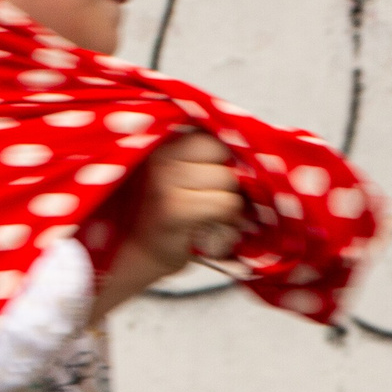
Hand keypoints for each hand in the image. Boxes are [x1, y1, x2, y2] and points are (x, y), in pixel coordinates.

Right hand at [131, 131, 242, 272]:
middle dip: (230, 181)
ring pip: (229, 181)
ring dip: (231, 204)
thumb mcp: (184, 176)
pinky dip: (228, 220)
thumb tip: (252, 156)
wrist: (139, 253)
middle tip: (214, 201)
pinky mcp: (175, 208)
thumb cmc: (169, 215)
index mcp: (165, 143)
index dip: (225, 159)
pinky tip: (212, 229)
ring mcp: (166, 181)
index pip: (215, 138)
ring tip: (213, 217)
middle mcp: (162, 156)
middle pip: (225, 156)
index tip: (217, 180)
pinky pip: (225, 205)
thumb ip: (208, 160)